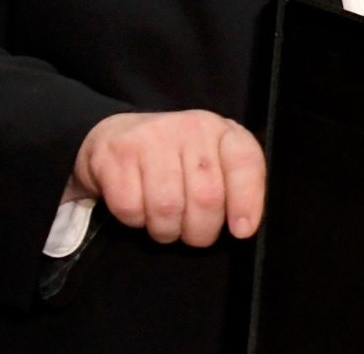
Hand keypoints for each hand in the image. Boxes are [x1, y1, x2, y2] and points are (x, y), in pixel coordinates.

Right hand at [65, 110, 265, 246]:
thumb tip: (243, 227)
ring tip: (165, 224)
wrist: (117, 135)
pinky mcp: (116, 154)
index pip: (245, 162)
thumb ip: (232, 185)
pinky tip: (139, 209)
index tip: (242, 230)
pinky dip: (136, 221)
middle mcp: (190, 128)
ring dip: (167, 230)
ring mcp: (151, 138)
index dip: (247, 201)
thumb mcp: (212, 160)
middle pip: (206, 197)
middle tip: (194, 234)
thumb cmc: (174, 157)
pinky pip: (131, 208)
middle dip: (201, 231)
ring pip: (167, 208)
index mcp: (221, 130)